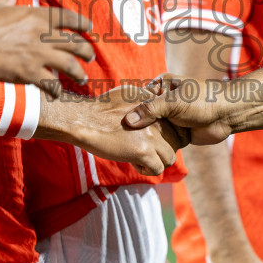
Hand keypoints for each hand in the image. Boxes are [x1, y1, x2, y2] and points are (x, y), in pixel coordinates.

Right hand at [0, 0, 95, 92]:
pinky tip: (57, 93)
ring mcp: (38, 55)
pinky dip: (57, 90)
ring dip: (79, 73)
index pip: (69, 18)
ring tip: (82, 78)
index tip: (89, 28)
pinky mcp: (30, 73)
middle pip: (75, 43)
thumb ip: (8, 1)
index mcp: (37, 16)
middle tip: (90, 57)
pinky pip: (51, 84)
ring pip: (70, 65)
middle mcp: (43, 35)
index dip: (82, 23)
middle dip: (86, 51)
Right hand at [40, 85, 186, 174]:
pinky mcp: (143, 151)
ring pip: (170, 157)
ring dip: (157, 161)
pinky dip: (147, 169)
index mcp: (156, 107)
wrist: (86, 119)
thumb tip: (155, 97)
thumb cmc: (102, 106)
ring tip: (141, 156)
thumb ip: (146, 98)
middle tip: (147, 149)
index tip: (156, 138)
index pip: (177, 126)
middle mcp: (158, 120)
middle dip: (165, 149)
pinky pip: (157, 168)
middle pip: (177, 142)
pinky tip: (134, 162)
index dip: (170, 135)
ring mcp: (152, 136)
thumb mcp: (129, 93)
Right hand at [124, 75, 236, 145]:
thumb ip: (150, 110)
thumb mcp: (173, 102)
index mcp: (161, 86)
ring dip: (146, 137)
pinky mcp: (176, 133)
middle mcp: (163, 101)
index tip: (116, 123)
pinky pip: (162, 141)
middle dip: (136, 126)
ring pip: (151, 130)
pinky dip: (156, 146)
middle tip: (122, 137)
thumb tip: (127, 122)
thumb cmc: (202, 100)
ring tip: (133, 145)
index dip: (127, 110)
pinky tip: (145, 152)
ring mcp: (170, 118)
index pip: (137, 99)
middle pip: (143, 116)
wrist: (227, 114)